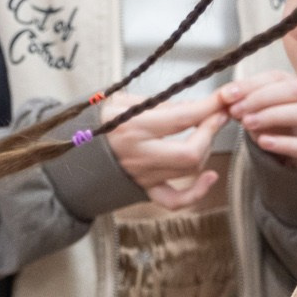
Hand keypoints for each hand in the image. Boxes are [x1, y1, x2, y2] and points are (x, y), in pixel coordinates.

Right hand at [102, 93, 228, 210]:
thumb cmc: (96, 124)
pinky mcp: (145, 190)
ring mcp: (144, 176)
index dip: (210, 106)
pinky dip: (197, 192)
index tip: (225, 95)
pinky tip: (210, 177)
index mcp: (133, 127)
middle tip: (219, 113)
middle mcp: (140, 154)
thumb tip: (192, 106)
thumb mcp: (121, 102)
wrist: (71, 155)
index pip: (182, 117)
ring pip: (189, 169)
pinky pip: (176, 200)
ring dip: (206, 147)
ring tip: (207, 130)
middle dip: (211, 130)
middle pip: (191, 152)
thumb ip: (158, 103)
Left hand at [221, 70, 296, 175]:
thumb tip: (224, 97)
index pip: (275, 78)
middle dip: (259, 98)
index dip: (250, 84)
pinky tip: (264, 142)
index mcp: (296, 86)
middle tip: (235, 110)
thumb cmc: (280, 130)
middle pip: (291, 90)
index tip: (227, 94)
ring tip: (247, 123)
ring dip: (272, 115)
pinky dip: (285, 142)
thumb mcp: (260, 114)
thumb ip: (245, 103)